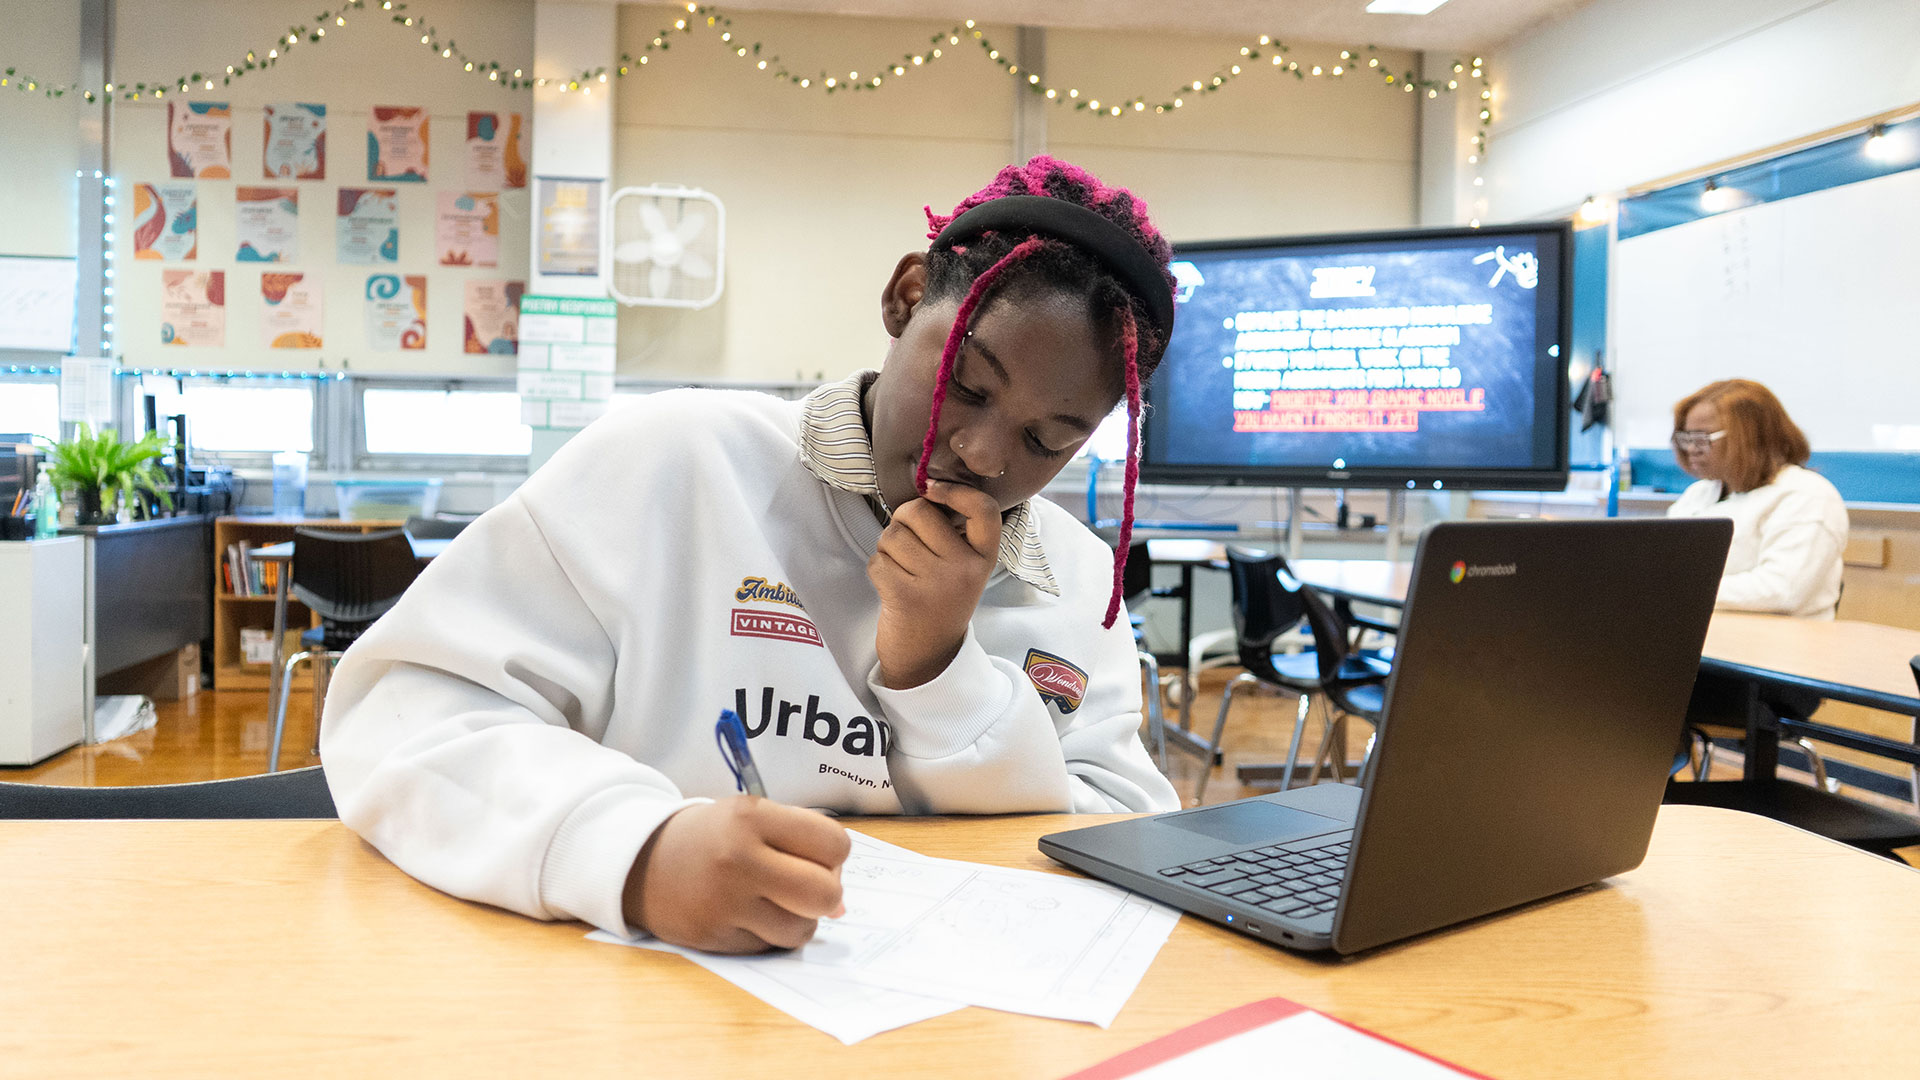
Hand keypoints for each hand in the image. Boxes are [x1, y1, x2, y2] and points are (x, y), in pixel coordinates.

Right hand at [622, 797, 849, 952]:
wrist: (642, 860)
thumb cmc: (713, 836)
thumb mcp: (752, 816)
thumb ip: (802, 846)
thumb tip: (841, 907)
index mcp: (752, 817)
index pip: (833, 845)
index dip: (834, 855)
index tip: (816, 855)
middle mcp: (738, 859)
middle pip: (825, 894)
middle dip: (827, 894)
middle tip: (806, 886)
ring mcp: (725, 902)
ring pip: (801, 930)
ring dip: (799, 920)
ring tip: (775, 901)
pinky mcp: (714, 937)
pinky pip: (769, 947)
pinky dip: (768, 934)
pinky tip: (747, 914)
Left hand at [868, 479, 1000, 688]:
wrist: (929, 658)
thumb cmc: (939, 603)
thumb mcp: (963, 569)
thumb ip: (952, 533)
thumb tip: (923, 492)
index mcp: (984, 557)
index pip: (983, 509)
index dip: (956, 490)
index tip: (932, 490)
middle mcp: (966, 569)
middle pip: (920, 513)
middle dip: (902, 521)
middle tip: (906, 545)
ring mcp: (937, 583)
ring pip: (893, 536)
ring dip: (887, 548)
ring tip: (901, 570)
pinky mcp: (906, 597)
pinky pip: (878, 561)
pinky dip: (877, 570)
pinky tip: (891, 586)